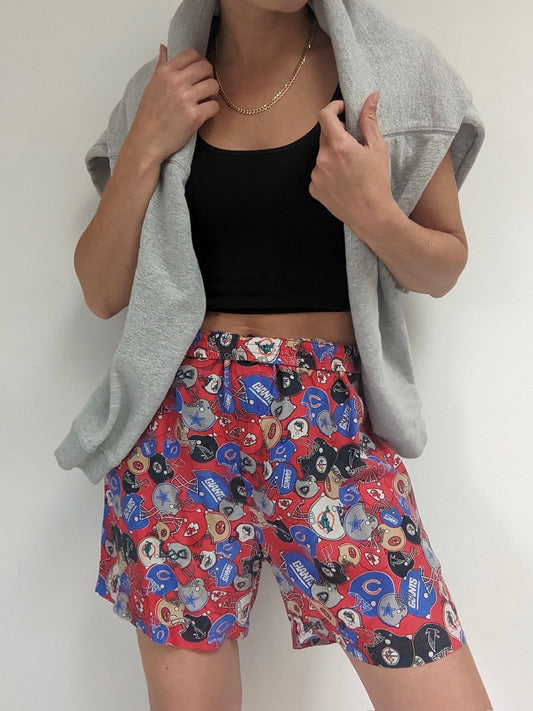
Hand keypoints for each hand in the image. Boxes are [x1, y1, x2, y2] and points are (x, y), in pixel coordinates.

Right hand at [127, 45, 219, 164]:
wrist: (146, 141)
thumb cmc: (149, 116)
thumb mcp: (151, 86)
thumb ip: (161, 66)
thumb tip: (164, 48)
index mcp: (165, 72)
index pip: (192, 54)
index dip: (200, 62)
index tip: (198, 73)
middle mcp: (175, 82)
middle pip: (206, 67)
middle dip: (208, 77)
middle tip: (203, 89)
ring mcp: (185, 99)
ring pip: (213, 85)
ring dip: (212, 94)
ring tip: (204, 102)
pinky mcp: (194, 116)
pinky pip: (214, 106)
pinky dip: (212, 111)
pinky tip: (203, 114)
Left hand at [309, 92, 394, 233]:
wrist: (370, 215)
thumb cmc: (377, 182)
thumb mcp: (378, 148)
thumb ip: (369, 121)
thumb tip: (371, 96)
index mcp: (339, 146)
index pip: (324, 115)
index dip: (333, 108)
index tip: (342, 110)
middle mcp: (323, 159)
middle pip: (325, 135)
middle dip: (337, 134)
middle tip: (354, 145)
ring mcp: (316, 175)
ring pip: (322, 155)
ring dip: (333, 155)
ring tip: (350, 169)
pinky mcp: (314, 189)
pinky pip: (319, 173)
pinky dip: (328, 172)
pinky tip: (343, 182)